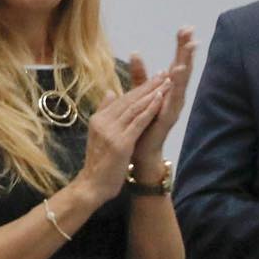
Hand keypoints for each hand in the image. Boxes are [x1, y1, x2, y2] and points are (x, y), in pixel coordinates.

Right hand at [72, 74, 169, 205]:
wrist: (92, 185)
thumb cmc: (99, 163)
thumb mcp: (99, 134)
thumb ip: (105, 112)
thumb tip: (111, 92)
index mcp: (98, 119)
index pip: (121, 99)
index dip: (139, 87)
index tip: (154, 76)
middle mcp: (103, 122)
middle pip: (129, 100)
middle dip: (148, 86)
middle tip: (164, 74)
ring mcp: (111, 132)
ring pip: (135, 108)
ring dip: (152, 94)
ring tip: (166, 82)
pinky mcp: (121, 143)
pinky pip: (138, 122)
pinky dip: (150, 109)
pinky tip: (160, 99)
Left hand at [127, 27, 195, 170]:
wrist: (140, 148)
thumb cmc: (142, 121)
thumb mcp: (139, 93)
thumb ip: (140, 74)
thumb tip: (135, 52)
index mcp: (167, 88)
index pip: (175, 62)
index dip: (180, 46)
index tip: (185, 27)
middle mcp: (174, 95)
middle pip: (182, 68)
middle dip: (186, 50)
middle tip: (191, 31)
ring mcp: (173, 105)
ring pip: (181, 82)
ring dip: (184, 66)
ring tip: (188, 50)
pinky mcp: (168, 116)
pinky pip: (172, 99)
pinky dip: (175, 87)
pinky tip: (176, 75)